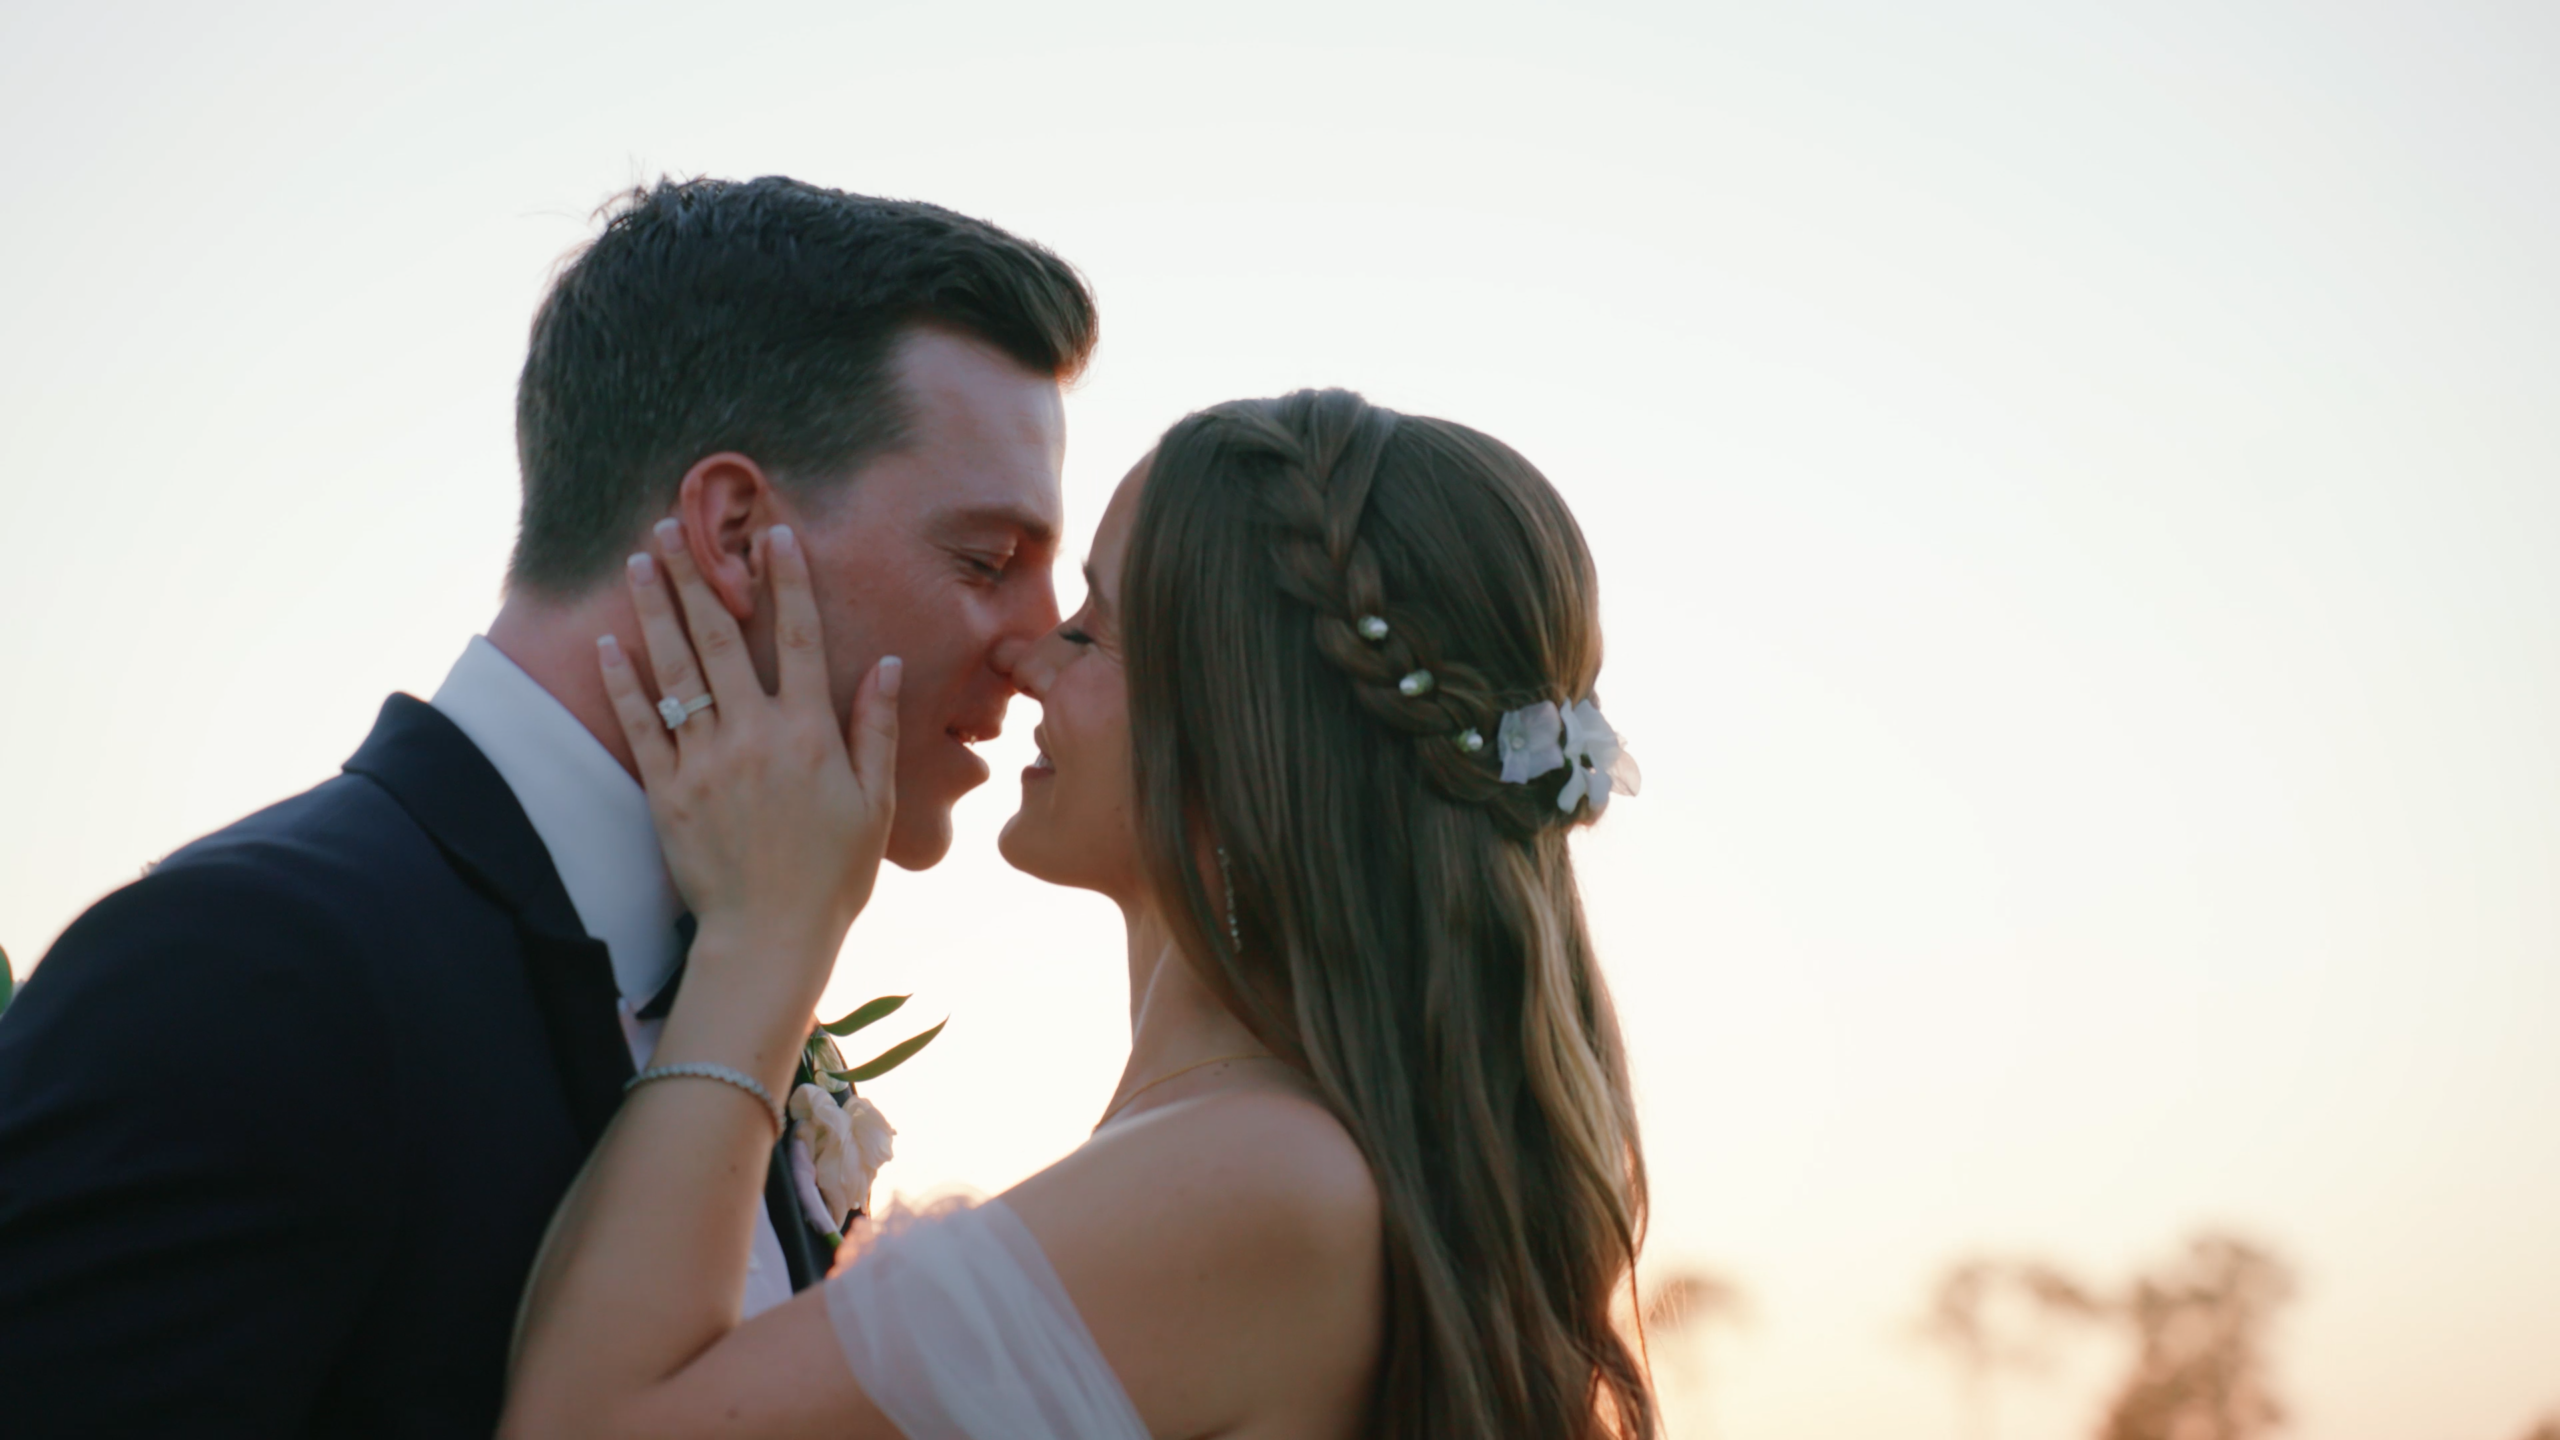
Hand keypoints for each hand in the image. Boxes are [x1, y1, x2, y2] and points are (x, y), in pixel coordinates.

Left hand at [596, 519, 899, 1009]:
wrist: (769, 937)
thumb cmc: (833, 874)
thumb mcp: (874, 802)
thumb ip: (876, 729)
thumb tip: (886, 665)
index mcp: (810, 734)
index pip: (802, 639)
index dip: (789, 582)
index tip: (775, 535)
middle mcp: (755, 735)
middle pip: (722, 639)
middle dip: (698, 576)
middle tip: (674, 526)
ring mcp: (706, 761)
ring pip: (675, 671)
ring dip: (655, 611)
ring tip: (639, 562)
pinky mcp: (668, 791)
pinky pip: (641, 726)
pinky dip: (623, 683)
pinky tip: (608, 644)